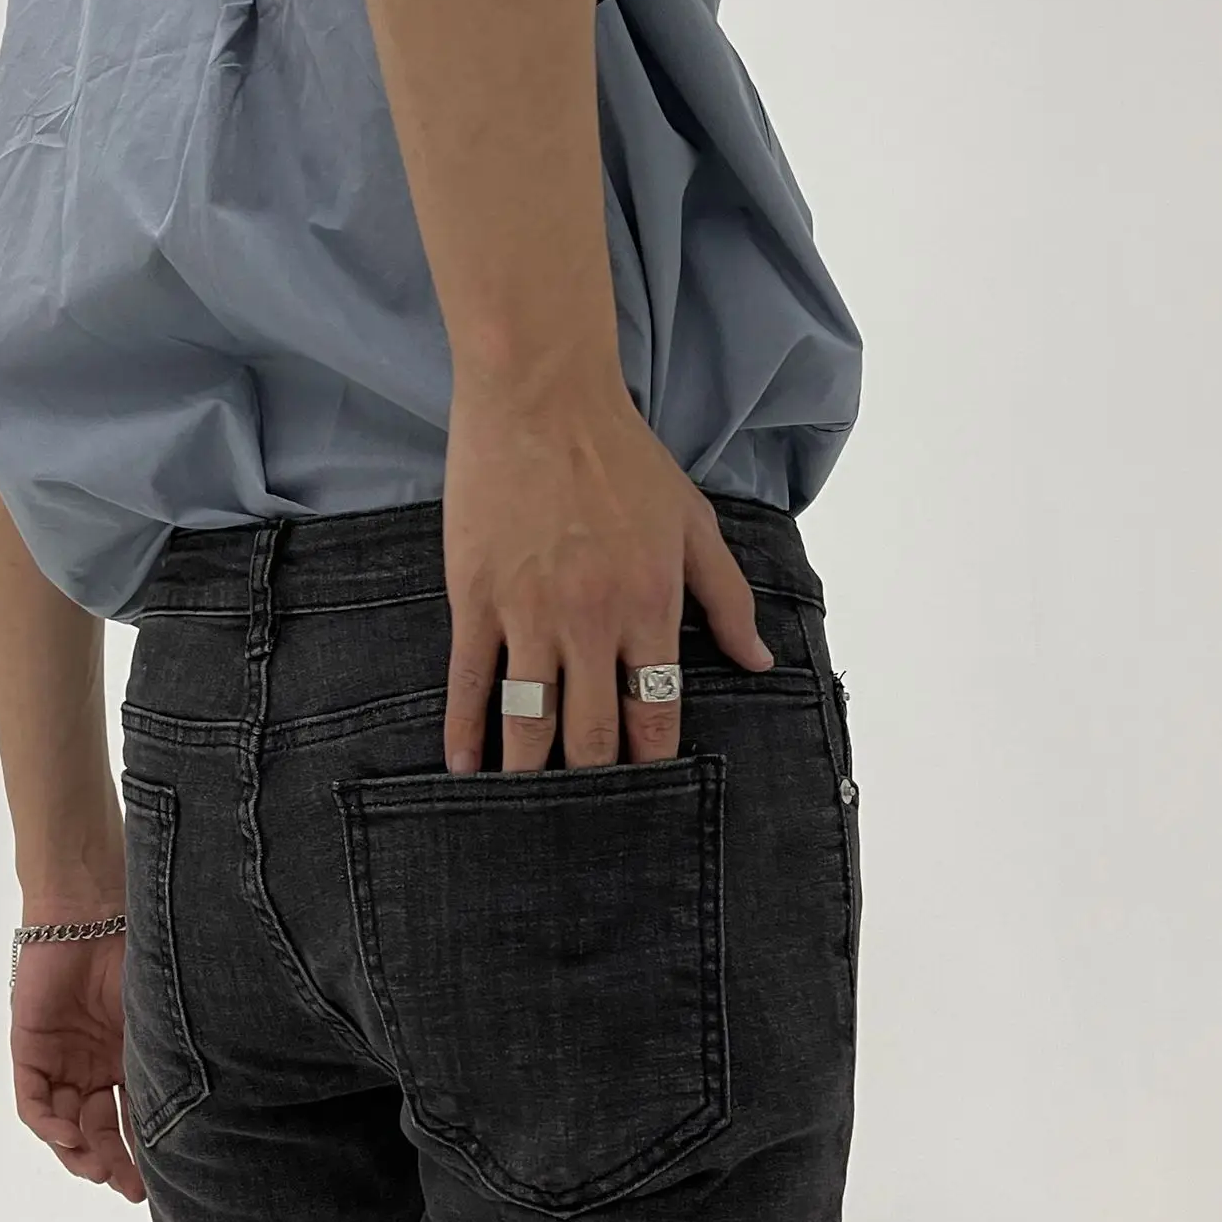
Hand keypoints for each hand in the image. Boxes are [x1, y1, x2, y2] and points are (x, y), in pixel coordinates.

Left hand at [10, 926, 144, 1203]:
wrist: (93, 912)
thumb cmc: (140, 954)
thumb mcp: (159, 1021)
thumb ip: (168, 1065)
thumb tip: (201, 1118)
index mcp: (130, 1059)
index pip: (132, 1119)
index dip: (143, 1153)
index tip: (157, 1184)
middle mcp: (95, 1065)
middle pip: (98, 1129)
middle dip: (111, 1162)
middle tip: (129, 1187)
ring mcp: (62, 1059)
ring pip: (66, 1122)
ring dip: (79, 1151)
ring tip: (98, 1169)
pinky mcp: (30, 1050)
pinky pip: (34, 1101)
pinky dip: (49, 1124)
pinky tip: (68, 1136)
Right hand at [441, 379, 773, 772]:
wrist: (541, 398)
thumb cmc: (622, 458)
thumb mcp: (693, 524)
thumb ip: (729, 598)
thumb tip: (758, 662)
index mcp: (650, 607)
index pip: (655, 713)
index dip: (651, 766)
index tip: (648, 801)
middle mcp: (590, 623)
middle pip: (592, 733)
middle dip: (593, 784)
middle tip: (587, 824)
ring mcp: (528, 614)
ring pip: (529, 720)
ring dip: (528, 772)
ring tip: (526, 810)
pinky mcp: (476, 598)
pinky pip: (470, 681)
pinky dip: (465, 730)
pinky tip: (462, 767)